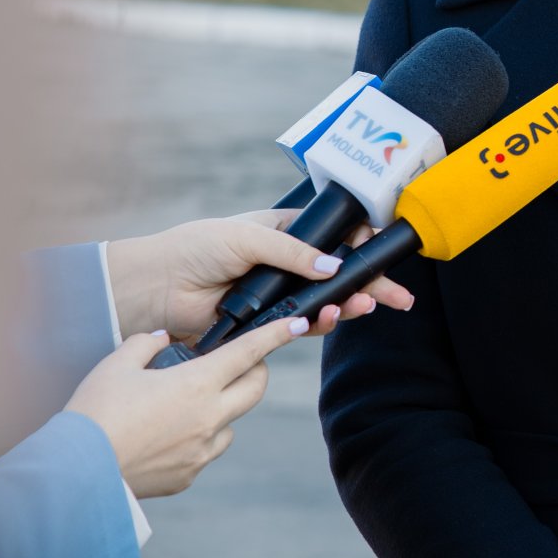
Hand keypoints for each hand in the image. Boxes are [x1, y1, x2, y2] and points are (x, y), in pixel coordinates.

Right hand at [64, 315, 309, 497]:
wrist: (75, 474)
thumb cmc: (93, 413)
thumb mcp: (116, 364)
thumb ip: (146, 344)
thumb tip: (162, 339)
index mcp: (196, 383)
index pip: (249, 352)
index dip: (277, 334)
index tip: (298, 323)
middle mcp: (210, 417)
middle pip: (255, 388)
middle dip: (254, 371)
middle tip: (236, 362)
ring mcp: (202, 450)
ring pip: (232, 422)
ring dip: (222, 408)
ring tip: (185, 403)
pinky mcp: (189, 475)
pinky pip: (207, 450)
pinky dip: (199, 438)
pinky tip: (167, 435)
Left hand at [105, 210, 413, 340]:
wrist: (158, 288)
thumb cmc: (196, 249)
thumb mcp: (248, 237)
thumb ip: (293, 252)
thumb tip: (335, 265)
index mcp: (284, 232)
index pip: (333, 236)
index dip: (359, 244)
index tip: (380, 252)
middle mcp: (286, 263)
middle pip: (339, 273)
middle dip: (371, 285)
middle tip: (399, 298)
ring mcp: (279, 294)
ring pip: (326, 301)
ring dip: (349, 305)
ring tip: (363, 306)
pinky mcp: (267, 323)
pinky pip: (303, 325)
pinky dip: (321, 322)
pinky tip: (332, 317)